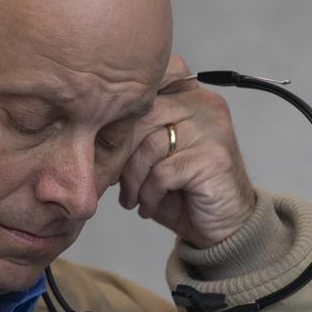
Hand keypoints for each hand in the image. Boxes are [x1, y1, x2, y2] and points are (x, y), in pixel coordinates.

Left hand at [117, 54, 257, 247]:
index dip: (120, 115)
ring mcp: (212, 130)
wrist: (225, 227)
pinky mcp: (214, 159)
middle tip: (111, 179)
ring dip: (133, 179)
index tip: (103, 144)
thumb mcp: (154, 157)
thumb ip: (132, 135)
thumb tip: (86, 129)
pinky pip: (163, 172)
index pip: (148, 85)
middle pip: (143, 115)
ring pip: (150, 145)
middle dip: (119, 152)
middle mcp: (204, 105)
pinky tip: (149, 207)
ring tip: (132, 198)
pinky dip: (150, 194)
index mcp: (190, 95)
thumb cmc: (185, 191)